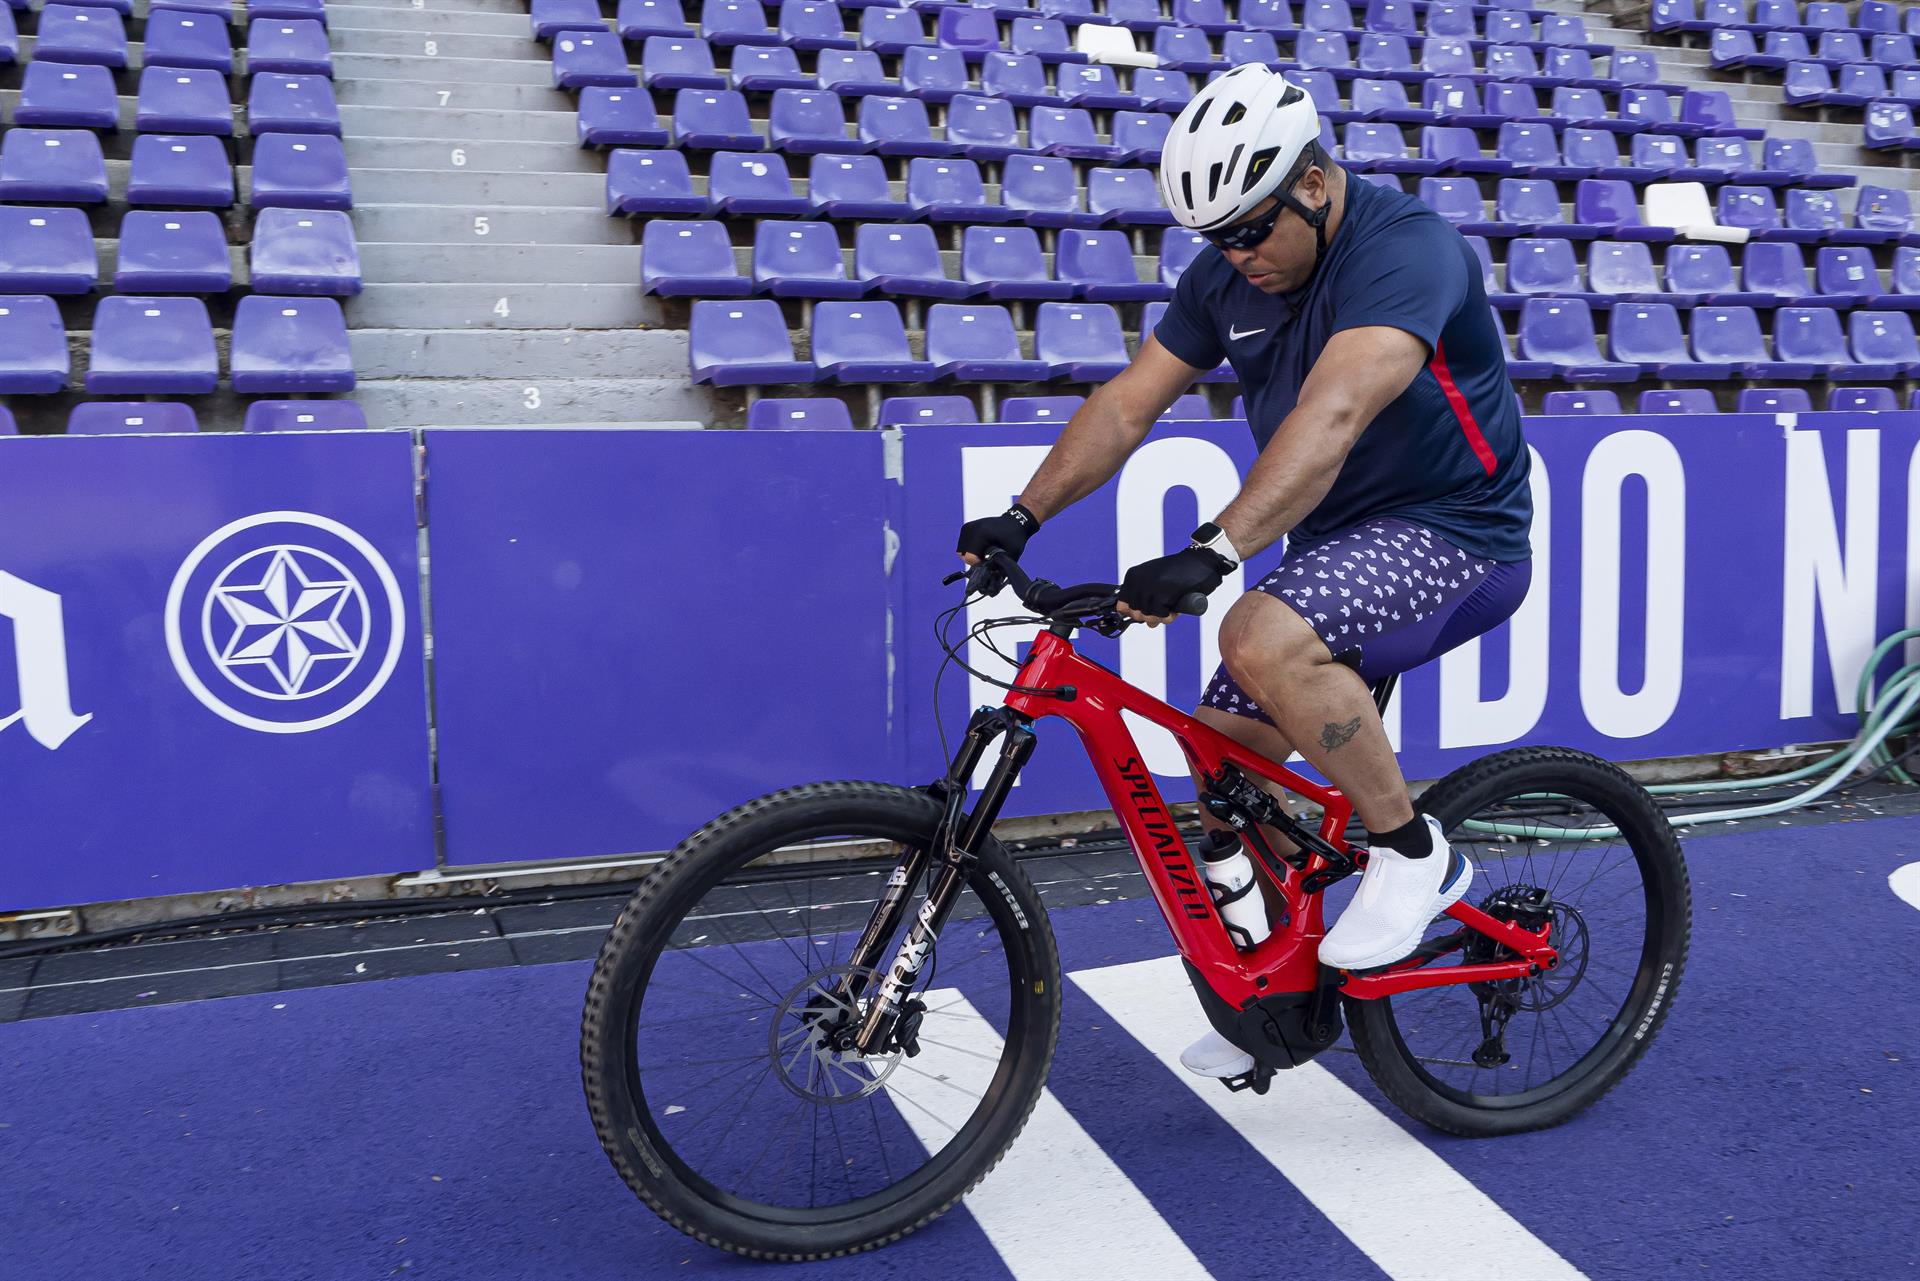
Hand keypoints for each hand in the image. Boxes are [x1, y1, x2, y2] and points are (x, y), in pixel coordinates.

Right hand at [956, 504, 1039, 566]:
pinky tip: (981, 547)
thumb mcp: (1010, 555)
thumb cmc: (1014, 537)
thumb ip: (998, 568)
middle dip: (975, 560)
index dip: (979, 564)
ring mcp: (967, 527)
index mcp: (980, 534)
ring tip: (985, 552)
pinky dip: (970, 549)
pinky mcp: (966, 528)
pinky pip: (963, 545)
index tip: (990, 561)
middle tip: (988, 558)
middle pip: (963, 555)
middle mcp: (970, 529)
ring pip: (961, 551)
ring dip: (971, 555)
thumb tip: (988, 583)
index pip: (969, 558)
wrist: (1015, 521)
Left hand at [1117, 546, 1232, 624]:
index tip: (1149, 610)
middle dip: (1149, 617)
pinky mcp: (1163, 593)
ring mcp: (1150, 586)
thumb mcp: (1154, 579)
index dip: (1135, 613)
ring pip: (1147, 616)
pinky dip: (1168, 617)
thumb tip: (1140, 619)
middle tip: (1163, 611)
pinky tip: (1175, 610)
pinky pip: (1160, 615)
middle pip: (1135, 613)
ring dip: (1160, 618)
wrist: (1202, 561)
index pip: (1122, 606)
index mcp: (1133, 575)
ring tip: (1170, 610)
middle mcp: (1138, 579)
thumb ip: (1143, 596)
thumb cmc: (1179, 572)